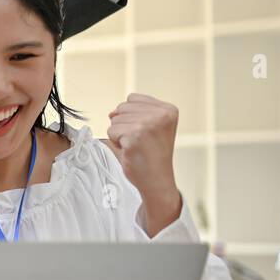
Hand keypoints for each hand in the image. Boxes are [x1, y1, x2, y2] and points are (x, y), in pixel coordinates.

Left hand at [106, 92, 181, 235]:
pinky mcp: (134, 135)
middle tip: (140, 141)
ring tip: (136, 146)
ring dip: (120, 134)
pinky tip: (131, 151)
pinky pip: (111, 131)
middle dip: (124, 125)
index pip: (132, 98)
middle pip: (121, 107)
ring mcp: (148, 124)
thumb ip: (135, 113)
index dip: (131, 116)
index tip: (146, 133)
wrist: (157, 180)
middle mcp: (161, 114)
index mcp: (168, 109)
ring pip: (114, 119)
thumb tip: (111, 112)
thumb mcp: (153, 127)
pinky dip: (116, 142)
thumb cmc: (152, 155)